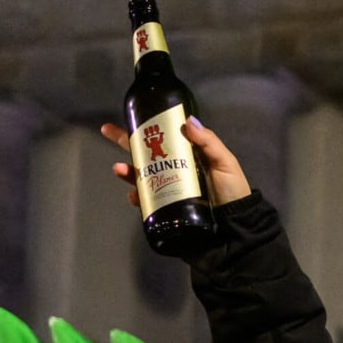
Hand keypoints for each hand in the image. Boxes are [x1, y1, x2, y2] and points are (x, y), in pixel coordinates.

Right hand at [100, 116, 252, 210]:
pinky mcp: (166, 209)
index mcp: (187, 155)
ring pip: (141, 177)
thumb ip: (208, 142)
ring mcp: (168, 189)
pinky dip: (137, 198)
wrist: (235, 225)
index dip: (147, 128)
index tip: (130, 117)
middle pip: (145, 154)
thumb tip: (187, 121)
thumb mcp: (224, 162)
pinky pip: (147, 202)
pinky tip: (134, 196)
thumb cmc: (232, 191)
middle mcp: (174, 170)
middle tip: (107, 131)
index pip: (164, 138)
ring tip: (120, 169)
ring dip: (128, 172)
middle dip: (125, 142)